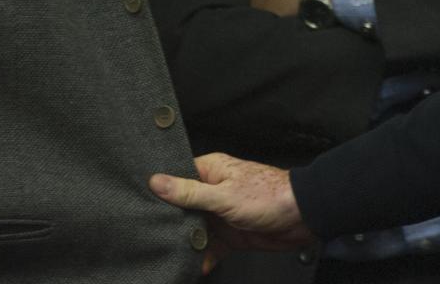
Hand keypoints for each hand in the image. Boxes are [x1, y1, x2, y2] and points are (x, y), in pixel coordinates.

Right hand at [150, 153, 314, 256]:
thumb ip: (189, 192)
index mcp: (210, 171)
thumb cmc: (268, 196)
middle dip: (169, 223)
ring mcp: (221, 214)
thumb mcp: (223, 195)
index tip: (138, 202)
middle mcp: (213, 191)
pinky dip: (202, 258)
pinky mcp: (230, 235)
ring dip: (184, 243)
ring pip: (193, 230)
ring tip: (165, 254)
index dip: (159, 190)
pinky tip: (192, 267)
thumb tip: (156, 182)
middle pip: (182, 207)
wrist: (301, 218)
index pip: (176, 178)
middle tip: (148, 235)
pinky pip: (210, 248)